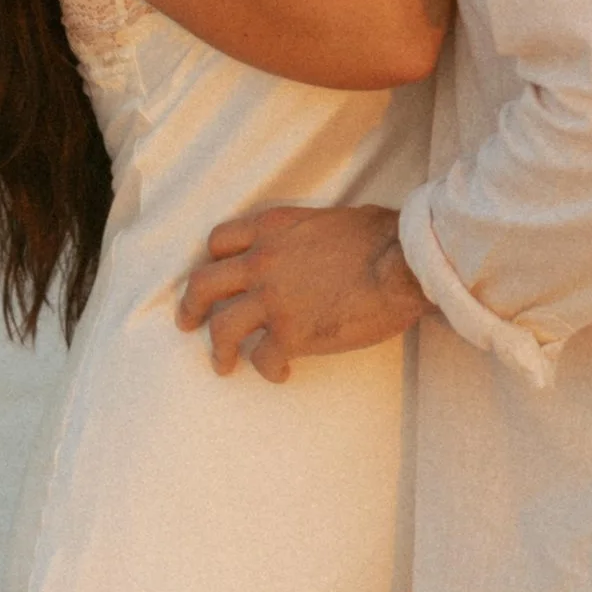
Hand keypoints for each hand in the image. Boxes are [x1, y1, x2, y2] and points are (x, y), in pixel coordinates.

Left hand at [177, 205, 424, 381]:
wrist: (404, 264)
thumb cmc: (383, 236)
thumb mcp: (331, 218)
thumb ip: (305, 233)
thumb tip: (314, 245)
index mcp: (271, 229)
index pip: (220, 242)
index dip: (212, 261)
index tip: (215, 277)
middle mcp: (261, 262)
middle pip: (204, 285)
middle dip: (191, 306)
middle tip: (188, 322)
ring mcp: (273, 300)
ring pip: (221, 329)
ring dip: (218, 350)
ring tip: (223, 364)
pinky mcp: (291, 335)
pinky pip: (262, 358)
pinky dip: (268, 369)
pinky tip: (280, 372)